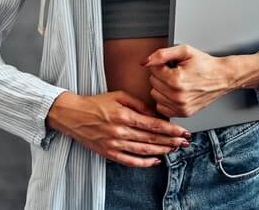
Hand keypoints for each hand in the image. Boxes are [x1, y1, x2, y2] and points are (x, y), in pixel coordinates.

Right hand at [46, 91, 190, 166]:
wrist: (73, 115)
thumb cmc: (96, 103)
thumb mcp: (119, 96)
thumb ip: (139, 104)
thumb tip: (155, 113)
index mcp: (124, 116)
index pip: (154, 125)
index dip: (171, 130)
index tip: (183, 131)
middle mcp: (120, 132)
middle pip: (152, 138)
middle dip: (171, 141)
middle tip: (185, 141)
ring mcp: (114, 144)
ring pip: (144, 150)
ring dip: (162, 150)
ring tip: (174, 149)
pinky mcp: (109, 153)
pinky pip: (130, 161)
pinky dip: (144, 162)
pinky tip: (156, 161)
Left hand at [145, 45, 258, 118]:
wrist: (222, 77)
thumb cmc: (205, 64)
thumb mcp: (185, 51)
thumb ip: (162, 54)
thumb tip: (145, 62)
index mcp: (176, 80)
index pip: (152, 70)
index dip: (162, 64)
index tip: (173, 65)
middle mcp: (177, 96)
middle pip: (153, 83)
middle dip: (162, 75)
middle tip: (177, 72)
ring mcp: (180, 107)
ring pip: (155, 95)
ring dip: (162, 88)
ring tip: (177, 82)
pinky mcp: (183, 113)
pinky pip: (162, 107)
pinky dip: (166, 100)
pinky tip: (176, 93)